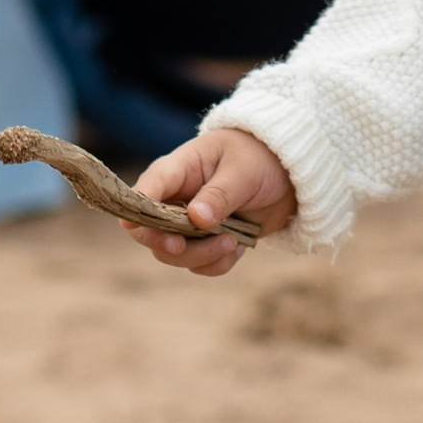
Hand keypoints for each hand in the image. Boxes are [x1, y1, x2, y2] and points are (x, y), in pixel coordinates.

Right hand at [131, 125, 298, 276]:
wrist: (285, 175)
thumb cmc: (258, 158)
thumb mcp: (242, 170)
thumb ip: (219, 194)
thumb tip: (196, 219)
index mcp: (177, 170)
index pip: (145, 191)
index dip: (137, 212)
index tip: (142, 229)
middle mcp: (175, 199)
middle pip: (150, 232)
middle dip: (169, 245)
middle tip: (184, 247)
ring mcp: (188, 224)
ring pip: (174, 254)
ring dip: (202, 256)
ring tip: (233, 241)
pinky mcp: (206, 242)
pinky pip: (200, 265)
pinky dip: (218, 262)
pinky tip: (238, 246)